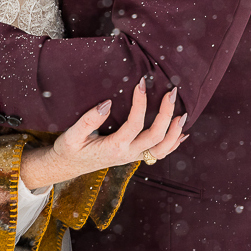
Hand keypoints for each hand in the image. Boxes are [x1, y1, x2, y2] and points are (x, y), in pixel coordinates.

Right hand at [19, 76, 187, 189]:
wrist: (68, 166)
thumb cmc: (69, 149)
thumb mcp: (72, 135)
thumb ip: (89, 119)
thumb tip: (107, 103)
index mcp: (114, 148)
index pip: (135, 124)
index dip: (140, 103)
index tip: (141, 84)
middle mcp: (127, 154)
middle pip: (156, 137)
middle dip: (167, 114)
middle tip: (171, 92)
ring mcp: (133, 157)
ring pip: (162, 149)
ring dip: (174, 132)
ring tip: (182, 114)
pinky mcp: (134, 156)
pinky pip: (159, 154)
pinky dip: (173, 144)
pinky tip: (182, 133)